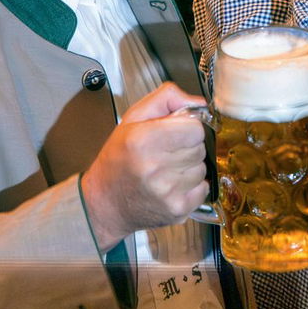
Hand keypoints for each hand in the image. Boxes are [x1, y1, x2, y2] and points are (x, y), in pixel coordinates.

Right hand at [79, 82, 208, 250]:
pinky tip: (171, 186)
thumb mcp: (132, 119)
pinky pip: (203, 189)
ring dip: (188, 168)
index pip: (195, 128)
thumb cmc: (118, 160)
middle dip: (187, 147)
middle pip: (200, 148)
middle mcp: (154, 167)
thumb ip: (167, 98)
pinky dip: (191, 187)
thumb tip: (199, 103)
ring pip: (201, 169)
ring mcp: (166, 191)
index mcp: (143, 140)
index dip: (187, 127)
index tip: (174, 132)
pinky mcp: (177, 209)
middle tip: (165, 152)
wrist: (104, 204)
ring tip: (165, 170)